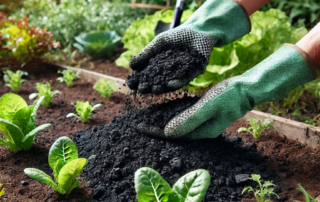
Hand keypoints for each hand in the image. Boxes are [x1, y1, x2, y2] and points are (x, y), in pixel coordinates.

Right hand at [127, 0, 251, 93]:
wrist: (198, 30)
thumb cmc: (178, 35)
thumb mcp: (159, 43)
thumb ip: (147, 53)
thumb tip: (131, 66)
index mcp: (160, 67)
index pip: (148, 76)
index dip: (140, 80)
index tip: (131, 84)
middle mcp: (170, 73)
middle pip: (158, 82)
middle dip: (150, 86)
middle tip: (143, 89)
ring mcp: (182, 74)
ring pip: (171, 83)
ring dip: (163, 87)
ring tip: (155, 89)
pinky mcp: (194, 73)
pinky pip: (186, 79)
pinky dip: (178, 82)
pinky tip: (171, 84)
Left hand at [139, 41, 316, 138]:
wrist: (245, 89)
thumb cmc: (228, 97)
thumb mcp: (208, 107)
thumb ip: (188, 120)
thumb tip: (167, 133)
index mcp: (201, 132)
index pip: (173, 136)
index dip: (156, 133)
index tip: (139, 128)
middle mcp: (200, 129)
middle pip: (173, 131)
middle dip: (156, 128)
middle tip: (139, 123)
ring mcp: (202, 121)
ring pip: (177, 123)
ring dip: (162, 119)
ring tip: (147, 115)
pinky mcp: (203, 112)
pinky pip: (183, 114)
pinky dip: (172, 111)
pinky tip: (163, 106)